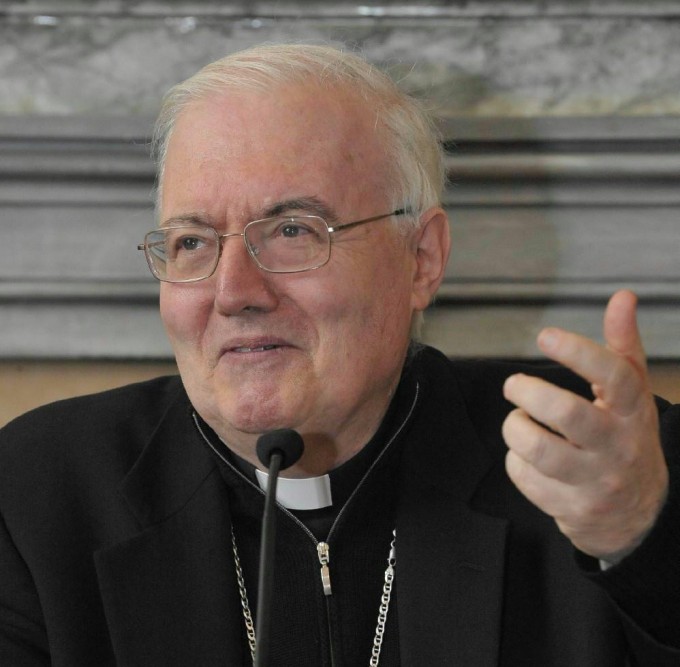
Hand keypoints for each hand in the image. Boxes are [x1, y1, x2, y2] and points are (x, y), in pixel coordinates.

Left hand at [502, 290, 668, 560]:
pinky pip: (526, 478)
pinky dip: (515, 460)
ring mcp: (596, 481)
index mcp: (633, 411)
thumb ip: (622, 346)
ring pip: (538, 449)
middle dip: (528, 392)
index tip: (545, 336)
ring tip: (519, 419)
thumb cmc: (625, 436)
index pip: (615, 376)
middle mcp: (618, 446)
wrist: (638, 512)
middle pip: (568, 413)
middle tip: (514, 384)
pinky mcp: (572, 508)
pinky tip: (526, 455)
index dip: (578, 352)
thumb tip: (622, 296)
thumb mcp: (631, 393)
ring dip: (515, 427)